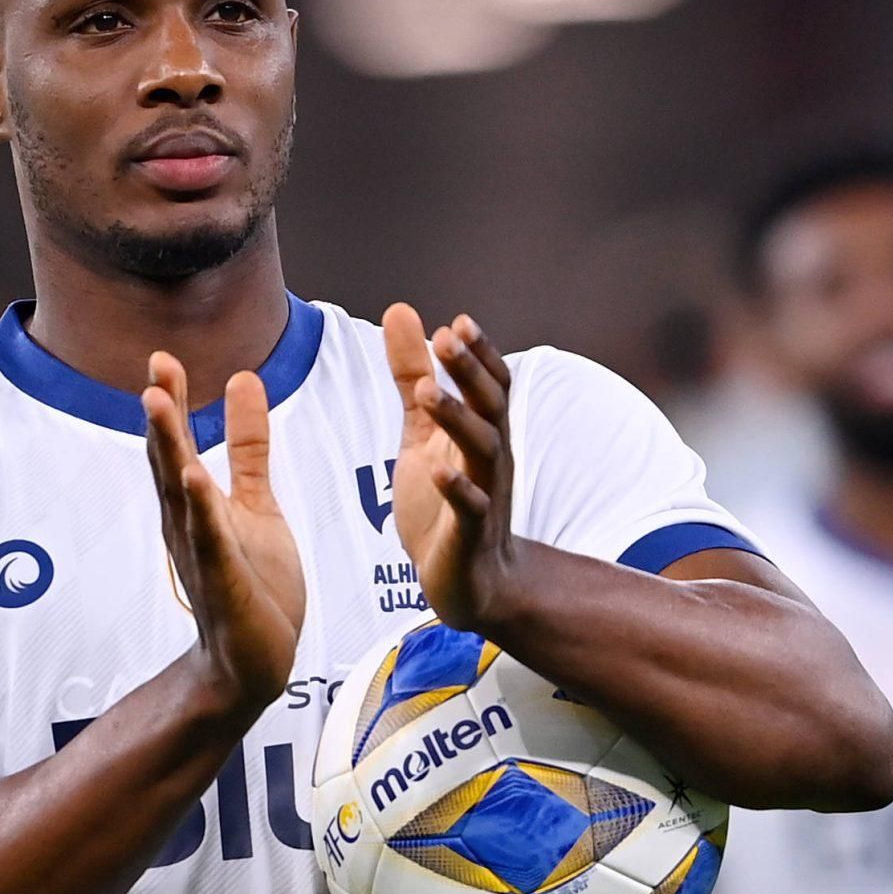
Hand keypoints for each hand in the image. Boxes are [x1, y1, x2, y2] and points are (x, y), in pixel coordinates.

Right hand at [142, 354, 305, 718]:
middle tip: (155, 368)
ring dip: (169, 447)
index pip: (179, 442)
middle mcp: (187, 523)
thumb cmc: (252, 582)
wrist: (250, 662)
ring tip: (158, 403)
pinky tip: (194, 475)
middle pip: (170, 460)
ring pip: (181, 493)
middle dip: (163, 415)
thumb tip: (241, 381)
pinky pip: (209, 539)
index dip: (172, 400)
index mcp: (195, 503)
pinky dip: (201, 507)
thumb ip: (248, 446)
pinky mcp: (223, 581)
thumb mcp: (254, 503)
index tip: (163, 357)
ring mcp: (201, 552)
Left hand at [383, 304, 518, 631]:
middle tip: (448, 336)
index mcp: (479, 434)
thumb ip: (412, 376)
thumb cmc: (442, 503)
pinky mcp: (469, 536)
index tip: (456, 322)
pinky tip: (436, 470)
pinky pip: (469, 508)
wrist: (467, 582)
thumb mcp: (421, 434)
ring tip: (430, 392)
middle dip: (471, 372)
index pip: (490, 386)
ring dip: (458, 419)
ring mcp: (484, 496)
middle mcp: (490, 460)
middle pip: (490, 407)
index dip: (477, 355)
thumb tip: (402, 311)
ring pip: (481, 451)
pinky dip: (456, 489)